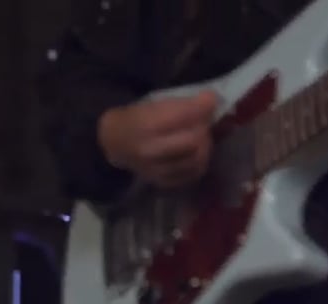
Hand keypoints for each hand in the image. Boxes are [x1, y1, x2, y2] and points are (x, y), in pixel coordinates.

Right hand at [98, 90, 218, 188]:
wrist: (114, 143)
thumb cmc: (136, 117)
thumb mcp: (152, 103)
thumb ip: (181, 103)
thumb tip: (212, 100)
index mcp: (145, 126)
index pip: (182, 116)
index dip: (202, 106)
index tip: (211, 98)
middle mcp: (150, 151)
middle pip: (193, 141)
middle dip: (203, 127)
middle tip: (203, 121)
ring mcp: (157, 170)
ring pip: (196, 159)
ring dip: (204, 145)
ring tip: (200, 136)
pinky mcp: (164, 182)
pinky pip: (193, 174)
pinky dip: (199, 161)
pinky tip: (195, 152)